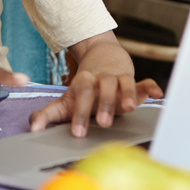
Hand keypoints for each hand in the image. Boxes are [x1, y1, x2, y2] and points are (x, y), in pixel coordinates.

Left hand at [29, 74, 163, 135]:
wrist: (102, 57)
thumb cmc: (84, 89)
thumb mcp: (65, 101)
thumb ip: (48, 115)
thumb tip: (32, 128)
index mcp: (83, 84)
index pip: (80, 96)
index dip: (79, 114)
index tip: (78, 132)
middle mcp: (100, 80)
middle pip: (102, 89)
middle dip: (103, 105)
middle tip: (103, 122)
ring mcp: (118, 78)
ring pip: (122, 83)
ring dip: (126, 95)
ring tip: (128, 109)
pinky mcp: (133, 80)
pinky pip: (143, 82)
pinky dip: (150, 87)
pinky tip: (157, 94)